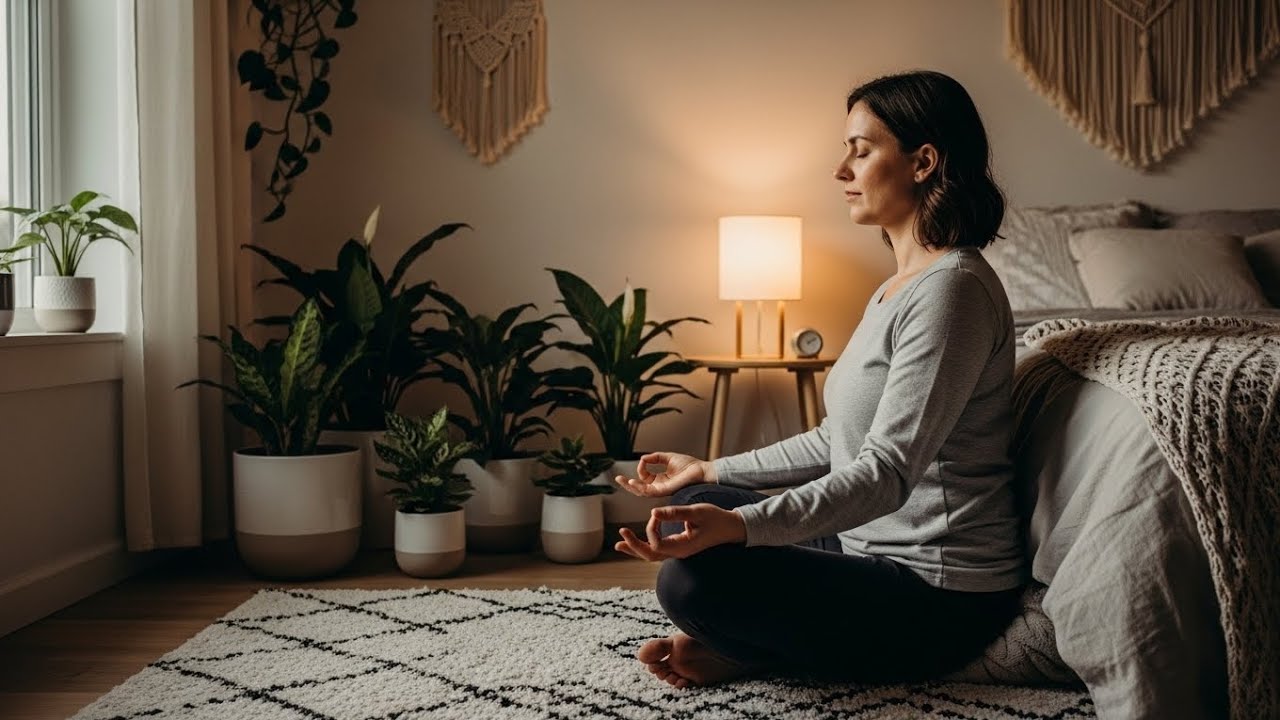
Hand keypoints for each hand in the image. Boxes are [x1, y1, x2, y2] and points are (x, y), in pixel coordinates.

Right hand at [613, 451, 716, 497]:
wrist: (702, 470)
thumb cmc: (690, 465)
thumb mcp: (669, 457)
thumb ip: (655, 457)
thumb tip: (642, 458)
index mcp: (660, 480)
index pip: (644, 477)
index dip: (641, 468)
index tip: (643, 460)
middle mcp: (660, 486)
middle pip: (639, 488)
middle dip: (627, 484)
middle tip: (617, 478)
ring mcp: (662, 490)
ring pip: (642, 492)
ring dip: (631, 487)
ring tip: (622, 480)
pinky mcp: (665, 491)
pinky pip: (649, 491)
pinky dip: (640, 487)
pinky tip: (633, 481)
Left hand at [614, 503, 745, 560]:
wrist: (732, 528)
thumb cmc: (717, 519)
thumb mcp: (697, 512)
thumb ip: (675, 513)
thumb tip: (653, 511)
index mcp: (682, 547)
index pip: (656, 544)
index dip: (651, 528)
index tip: (657, 513)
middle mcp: (678, 552)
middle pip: (650, 555)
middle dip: (634, 545)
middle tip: (621, 533)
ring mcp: (678, 551)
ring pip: (652, 555)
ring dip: (635, 548)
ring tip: (619, 544)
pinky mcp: (678, 546)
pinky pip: (657, 550)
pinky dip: (644, 545)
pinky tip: (633, 542)